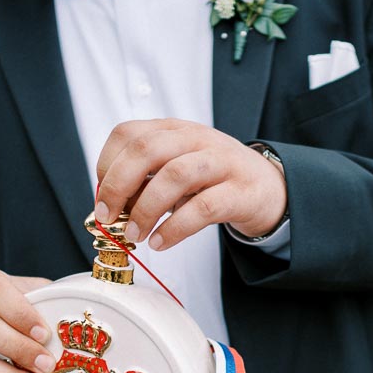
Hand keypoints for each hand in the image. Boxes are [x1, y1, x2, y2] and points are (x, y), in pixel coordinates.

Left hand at [94, 118, 286, 250]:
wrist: (269, 188)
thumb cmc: (214, 181)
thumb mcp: (177, 169)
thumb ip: (145, 180)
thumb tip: (108, 206)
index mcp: (174, 130)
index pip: (129, 133)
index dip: (107, 164)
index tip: (103, 196)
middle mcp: (196, 139)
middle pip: (147, 149)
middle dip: (118, 185)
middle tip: (109, 217)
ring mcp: (221, 162)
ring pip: (175, 175)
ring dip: (146, 209)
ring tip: (136, 234)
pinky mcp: (240, 192)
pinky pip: (202, 208)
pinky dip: (175, 228)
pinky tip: (161, 242)